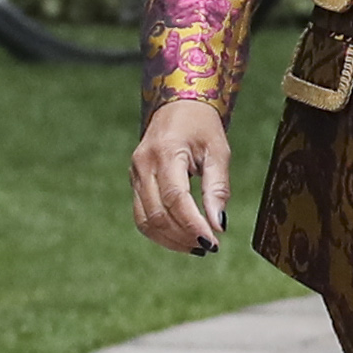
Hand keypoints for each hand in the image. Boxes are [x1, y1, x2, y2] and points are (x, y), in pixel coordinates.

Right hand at [132, 100, 230, 255]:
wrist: (177, 106)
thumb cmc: (202, 127)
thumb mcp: (218, 152)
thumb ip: (218, 188)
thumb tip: (219, 225)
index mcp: (166, 152)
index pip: (176, 198)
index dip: (193, 224)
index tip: (213, 242)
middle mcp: (144, 164)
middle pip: (157, 213)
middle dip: (183, 236)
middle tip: (208, 247)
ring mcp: (135, 174)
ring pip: (145, 220)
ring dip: (170, 240)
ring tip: (197, 247)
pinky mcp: (134, 182)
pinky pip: (142, 215)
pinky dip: (160, 232)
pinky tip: (181, 237)